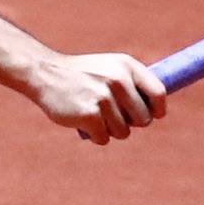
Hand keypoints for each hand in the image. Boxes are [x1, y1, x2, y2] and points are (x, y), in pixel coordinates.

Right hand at [30, 53, 168, 144]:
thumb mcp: (110, 68)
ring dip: (110, 130)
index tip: (152, 115)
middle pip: (144, 119)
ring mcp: (103, 97)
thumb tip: (158, 110)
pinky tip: (83, 121)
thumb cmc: (82, 75)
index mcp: (127, 66)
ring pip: (123, 132)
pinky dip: (94, 135)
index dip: (157, 110)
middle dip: (131, 124)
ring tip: (94, 115)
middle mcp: (118, 80)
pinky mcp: (89, 114)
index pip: (159, 94)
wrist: (45, 72)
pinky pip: (104, 138)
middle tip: (113, 116)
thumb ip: (133, 84)